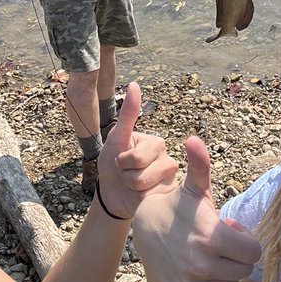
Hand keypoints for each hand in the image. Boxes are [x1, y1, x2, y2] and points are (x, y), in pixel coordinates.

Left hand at [96, 83, 178, 218]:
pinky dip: (139, 198)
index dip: (122, 161)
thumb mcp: (116, 139)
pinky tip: (141, 195)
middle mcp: (167, 158)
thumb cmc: (112, 164)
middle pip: (141, 171)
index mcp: (155, 143)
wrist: (112, 194)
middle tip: (126, 173)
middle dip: (125, 175)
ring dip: (130, 187)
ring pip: (145, 185)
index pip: (137, 156)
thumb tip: (134, 84)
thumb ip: (128, 114)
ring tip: (132, 184)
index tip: (121, 160)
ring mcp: (169, 179)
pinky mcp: (167, 195)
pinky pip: (151, 197)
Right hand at [131, 135, 261, 281]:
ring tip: (207, 255)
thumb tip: (194, 139)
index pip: (254, 252)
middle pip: (245, 270)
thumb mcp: (193, 189)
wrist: (144, 232)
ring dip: (225, 273)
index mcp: (212, 237)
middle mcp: (203, 267)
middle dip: (236, 256)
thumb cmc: (176, 208)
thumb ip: (200, 166)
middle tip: (218, 243)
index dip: (245, 240)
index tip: (230, 230)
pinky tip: (201, 272)